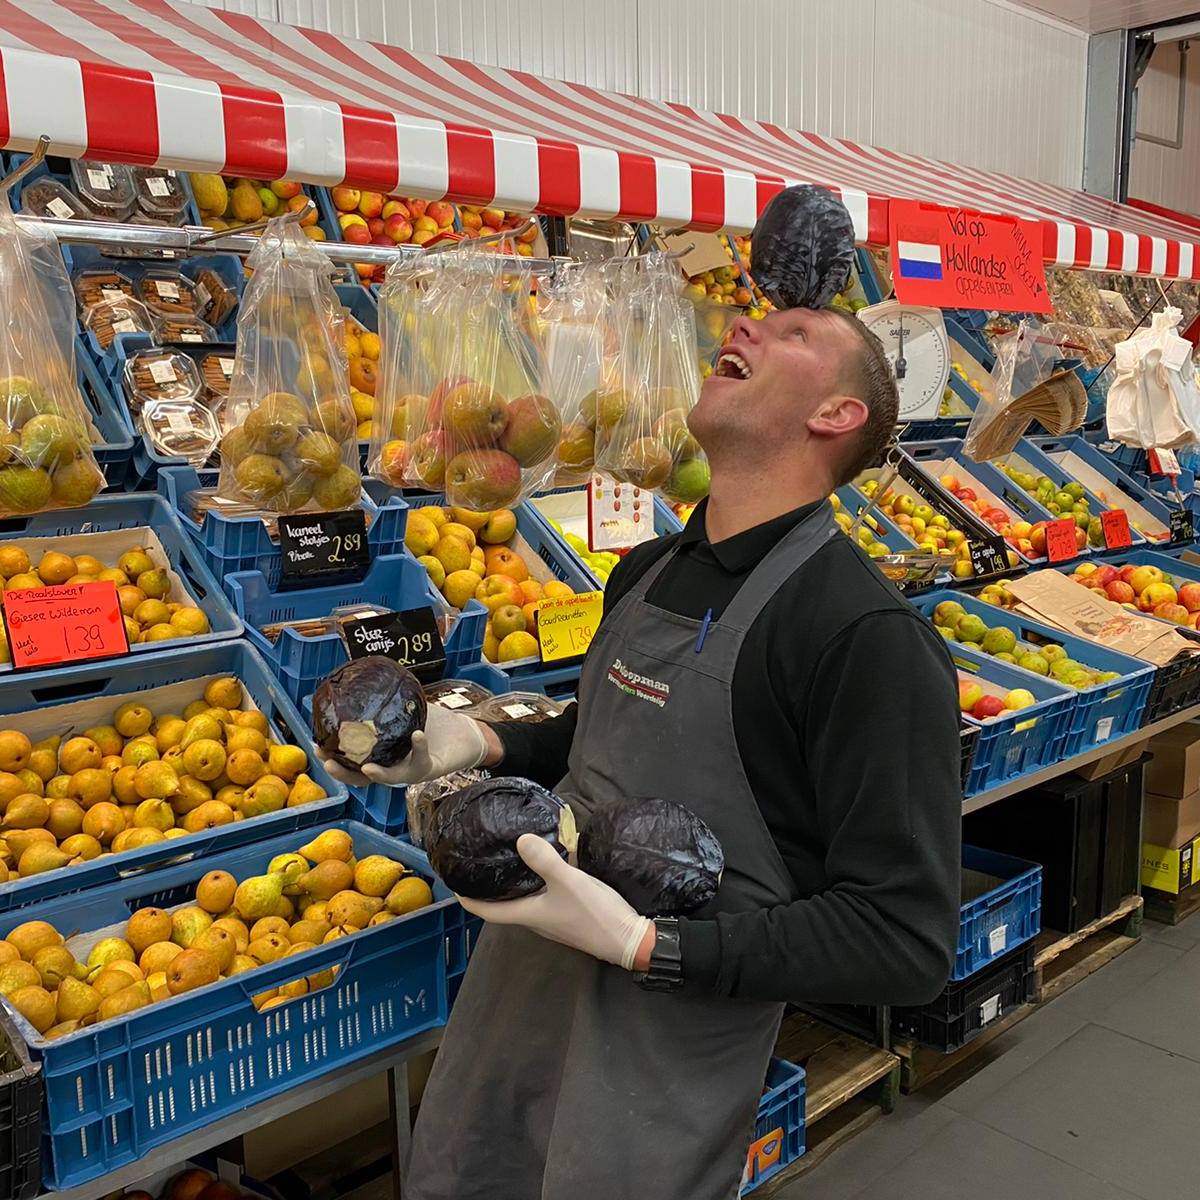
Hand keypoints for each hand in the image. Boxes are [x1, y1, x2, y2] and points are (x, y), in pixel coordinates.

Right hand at [317, 704, 493, 788]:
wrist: (463, 734)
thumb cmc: (432, 723)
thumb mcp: (405, 710)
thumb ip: (387, 701)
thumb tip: (365, 677)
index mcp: (381, 755)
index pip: (352, 762)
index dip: (333, 757)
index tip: (317, 745)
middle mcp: (392, 768)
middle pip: (361, 779)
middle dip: (343, 774)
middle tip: (328, 761)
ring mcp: (410, 771)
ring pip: (389, 779)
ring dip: (376, 775)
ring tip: (366, 767)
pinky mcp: (429, 770)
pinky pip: (421, 760)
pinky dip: (419, 748)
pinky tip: (417, 736)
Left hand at [459, 834, 651, 969]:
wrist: (629, 938)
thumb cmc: (594, 914)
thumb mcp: (569, 882)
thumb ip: (545, 861)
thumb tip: (520, 839)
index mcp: (529, 914)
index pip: (488, 911)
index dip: (468, 900)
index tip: (453, 885)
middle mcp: (537, 918)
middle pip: (506, 902)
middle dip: (493, 884)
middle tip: (484, 859)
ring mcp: (555, 916)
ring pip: (529, 895)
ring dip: (520, 878)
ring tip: (515, 851)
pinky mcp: (571, 911)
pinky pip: (550, 891)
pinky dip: (546, 875)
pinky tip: (557, 853)